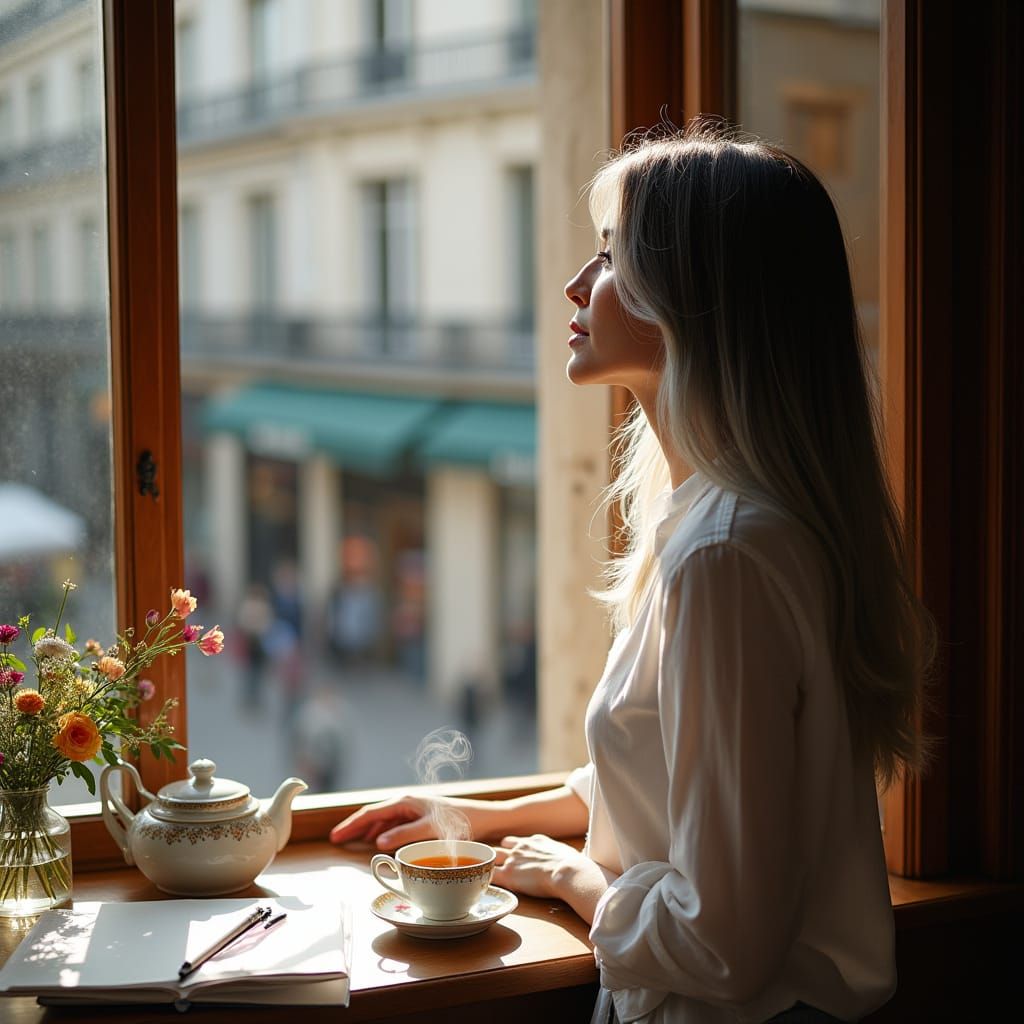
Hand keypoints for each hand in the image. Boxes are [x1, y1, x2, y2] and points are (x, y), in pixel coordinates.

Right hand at [330, 794, 480, 849]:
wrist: (485, 818)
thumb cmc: (461, 821)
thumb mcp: (432, 829)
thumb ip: (405, 835)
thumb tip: (378, 842)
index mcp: (405, 803)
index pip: (371, 814)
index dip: (352, 826)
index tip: (335, 837)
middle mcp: (407, 804)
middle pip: (373, 816)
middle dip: (354, 827)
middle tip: (335, 840)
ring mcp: (413, 811)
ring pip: (382, 820)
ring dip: (366, 830)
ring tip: (350, 841)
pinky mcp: (421, 818)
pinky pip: (393, 825)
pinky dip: (381, 833)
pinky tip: (378, 842)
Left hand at [492, 834, 592, 900]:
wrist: (568, 871)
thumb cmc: (574, 865)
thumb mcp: (566, 852)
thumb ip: (561, 854)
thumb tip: (573, 860)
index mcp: (536, 840)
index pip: (517, 841)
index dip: (513, 849)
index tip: (513, 857)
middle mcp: (522, 846)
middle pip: (501, 847)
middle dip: (498, 855)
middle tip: (495, 866)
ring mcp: (513, 859)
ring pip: (492, 858)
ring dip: (489, 866)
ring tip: (485, 874)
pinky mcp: (509, 875)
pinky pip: (491, 875)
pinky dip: (487, 880)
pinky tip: (484, 885)